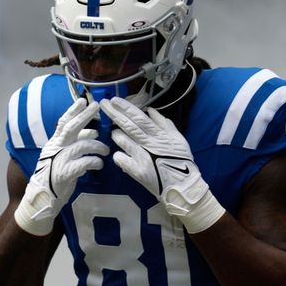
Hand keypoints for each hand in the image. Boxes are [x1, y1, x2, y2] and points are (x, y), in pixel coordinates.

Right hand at [14, 98, 108, 235]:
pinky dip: (95, 162)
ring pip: (82, 145)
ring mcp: (59, 160)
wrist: (42, 198)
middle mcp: (56, 148)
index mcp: (55, 142)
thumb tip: (92, 131)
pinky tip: (100, 164)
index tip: (83, 100)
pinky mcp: (65, 173)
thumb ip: (75, 143)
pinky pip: (84, 163)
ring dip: (98, 146)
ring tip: (106, 150)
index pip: (63, 122)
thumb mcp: (62, 155)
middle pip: (71, 128)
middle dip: (84, 116)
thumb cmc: (54, 175)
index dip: (73, 110)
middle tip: (96, 106)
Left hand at [100, 97, 224, 233]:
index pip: (139, 117)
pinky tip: (120, 154)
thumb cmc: (181, 160)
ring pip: (122, 140)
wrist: (183, 185)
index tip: (114, 100)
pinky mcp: (137, 171)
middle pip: (128, 125)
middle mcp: (149, 143)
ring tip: (115, 132)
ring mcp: (142, 157)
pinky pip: (120, 158)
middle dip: (114, 113)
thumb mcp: (177, 137)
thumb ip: (164, 123)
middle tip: (103, 104)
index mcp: (159, 134)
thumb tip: (150, 110)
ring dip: (116, 135)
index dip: (126, 108)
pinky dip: (118, 154)